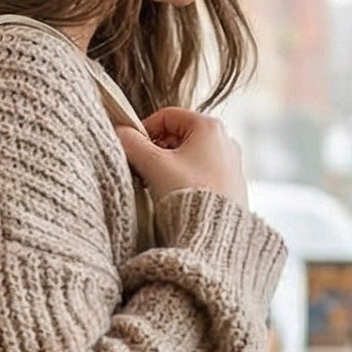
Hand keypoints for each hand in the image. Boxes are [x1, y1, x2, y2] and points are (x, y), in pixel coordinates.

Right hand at [116, 108, 247, 205]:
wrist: (215, 235)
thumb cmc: (188, 195)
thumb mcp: (154, 165)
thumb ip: (132, 143)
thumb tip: (119, 132)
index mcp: (210, 127)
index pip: (167, 116)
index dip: (144, 129)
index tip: (132, 148)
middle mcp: (226, 141)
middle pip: (179, 136)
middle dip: (156, 151)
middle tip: (142, 170)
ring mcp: (231, 164)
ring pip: (189, 157)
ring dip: (168, 167)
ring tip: (157, 186)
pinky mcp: (232, 185)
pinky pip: (202, 174)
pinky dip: (184, 180)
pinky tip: (175, 197)